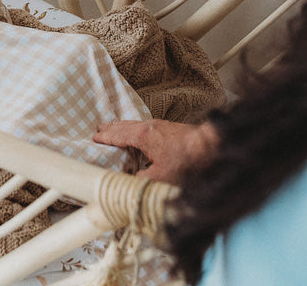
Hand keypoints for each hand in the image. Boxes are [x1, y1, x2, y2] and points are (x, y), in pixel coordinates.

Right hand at [93, 119, 217, 183]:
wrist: (211, 145)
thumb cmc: (187, 160)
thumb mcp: (161, 176)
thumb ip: (142, 180)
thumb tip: (132, 181)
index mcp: (143, 135)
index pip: (119, 135)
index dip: (106, 137)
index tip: (95, 136)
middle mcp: (150, 126)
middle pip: (126, 125)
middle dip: (112, 127)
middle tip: (100, 128)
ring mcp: (161, 125)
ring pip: (136, 124)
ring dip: (124, 127)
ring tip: (117, 128)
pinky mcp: (171, 129)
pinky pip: (146, 126)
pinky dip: (136, 129)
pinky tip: (142, 135)